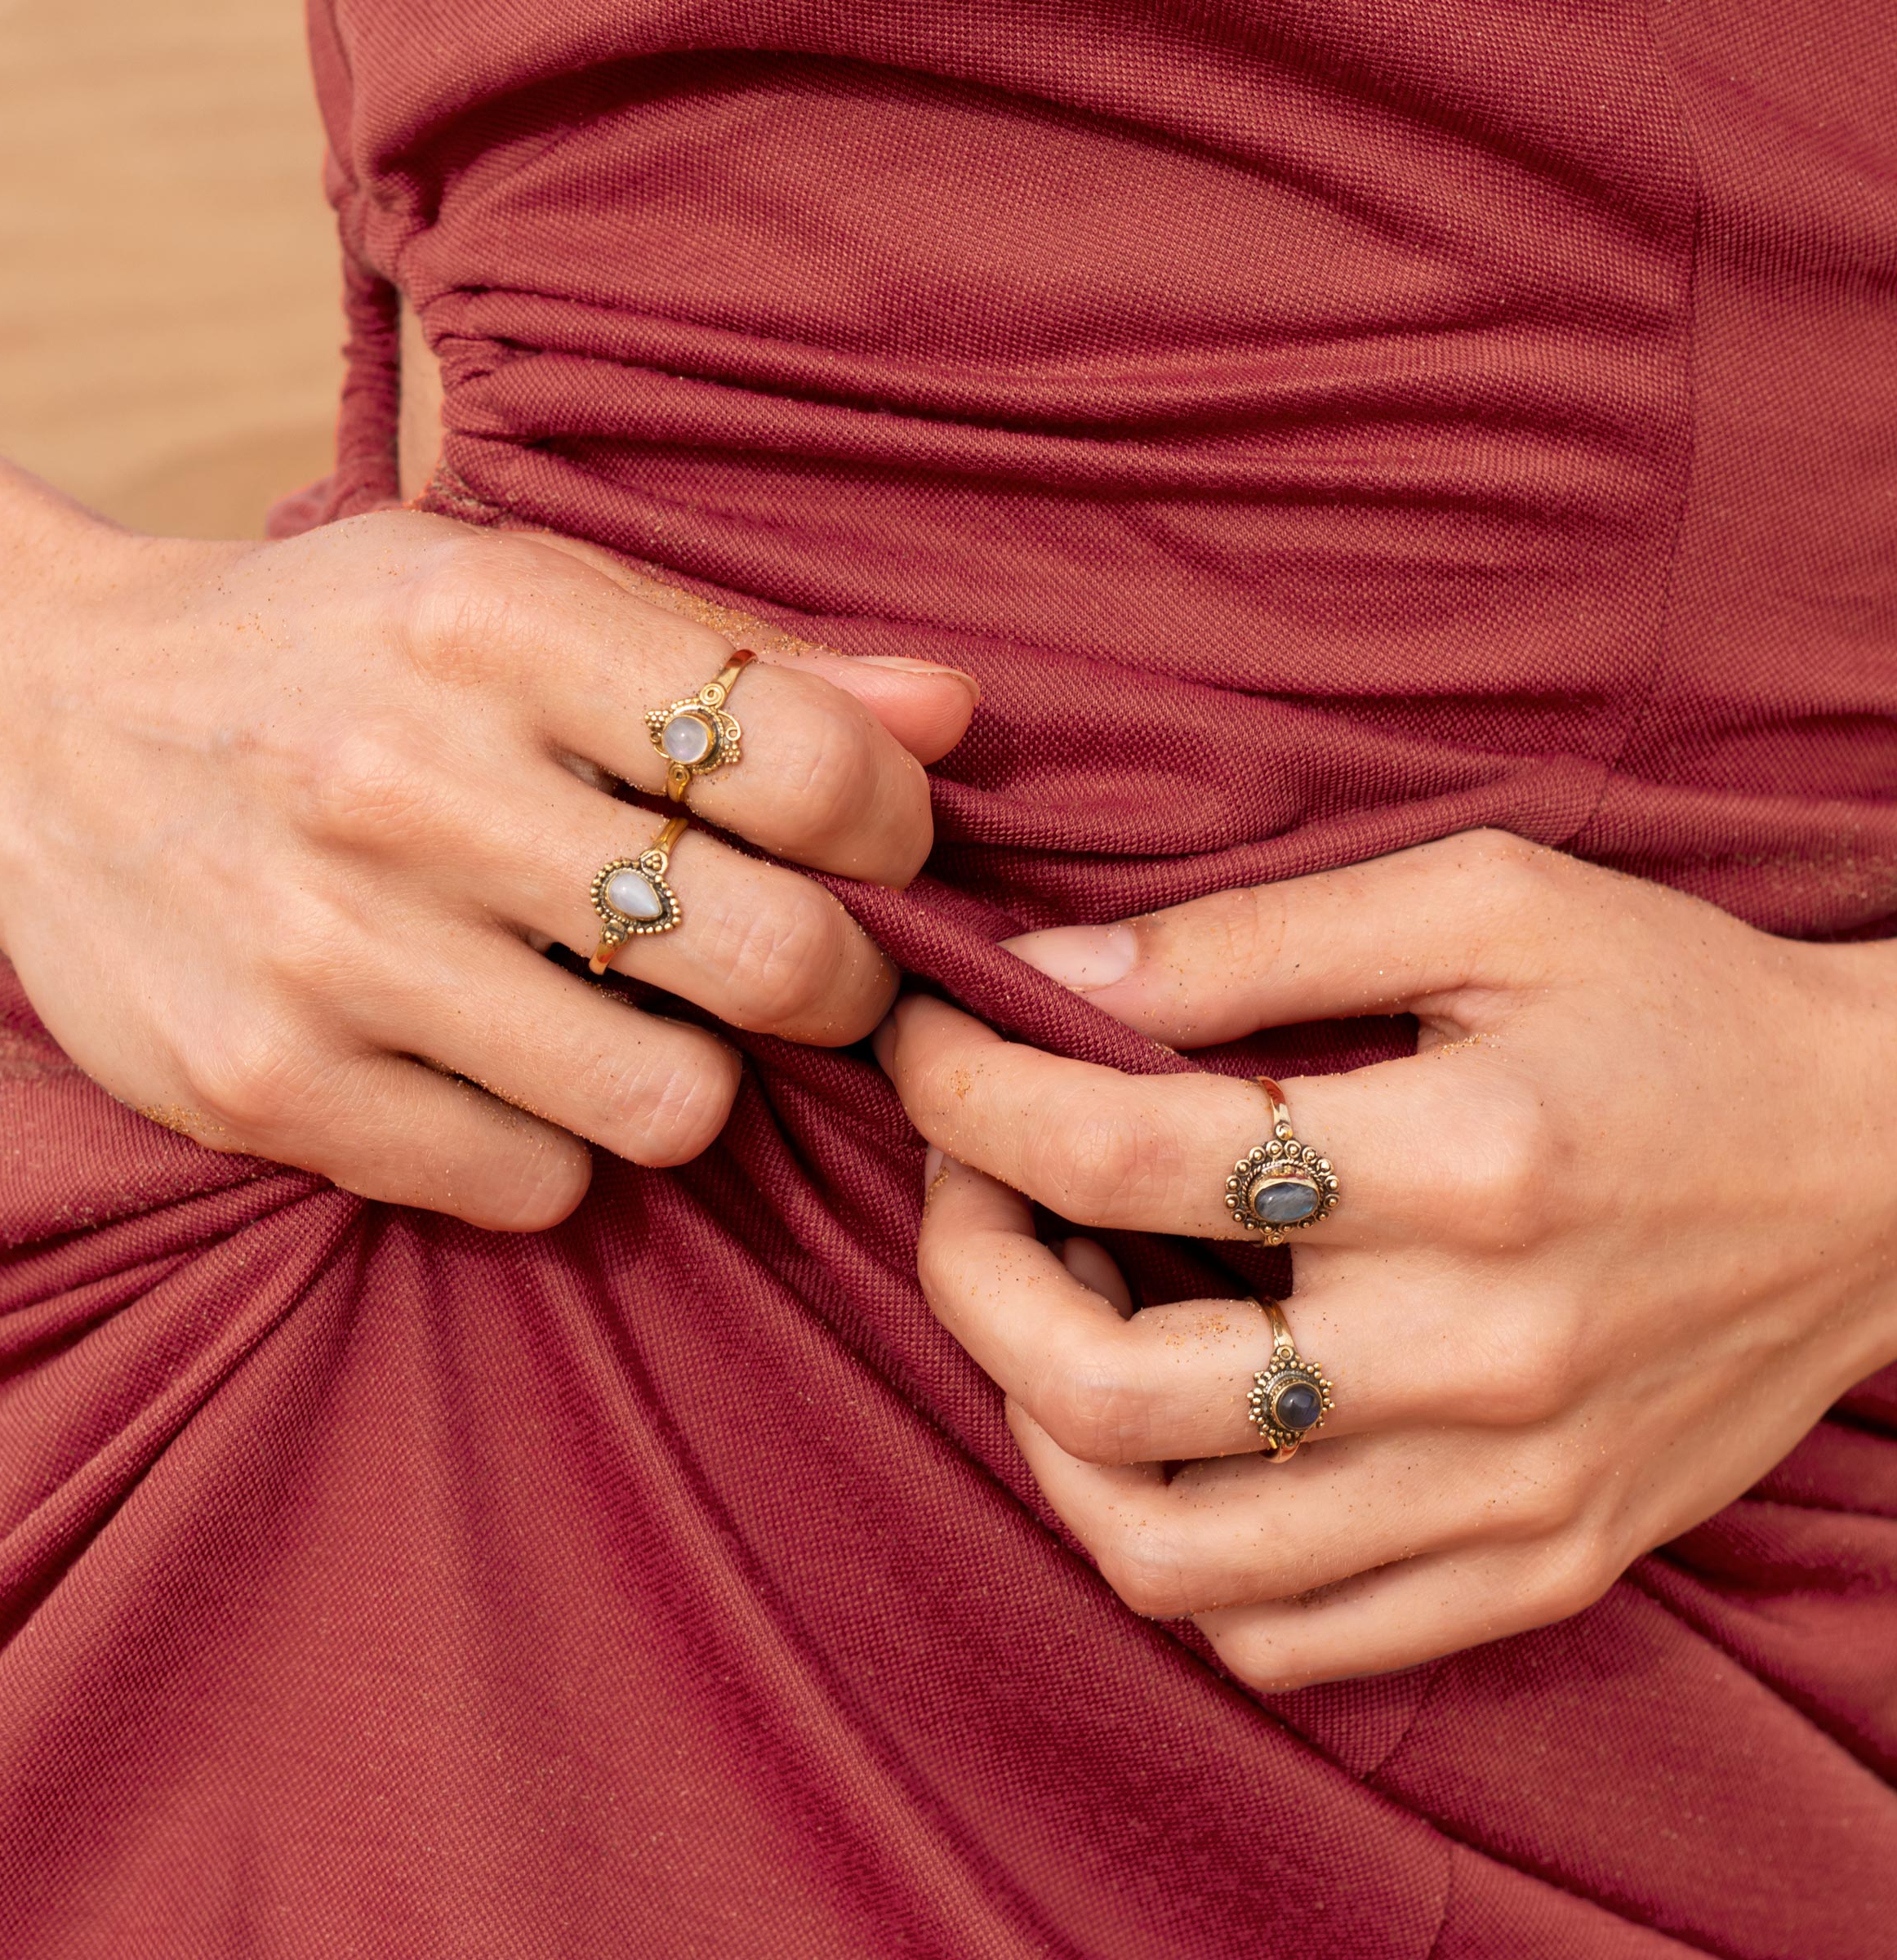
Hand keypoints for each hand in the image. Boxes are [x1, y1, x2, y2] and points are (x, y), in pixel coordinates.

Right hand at [0, 432, 974, 1226]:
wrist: (42, 725)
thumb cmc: (336, 654)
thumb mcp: (521, 591)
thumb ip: (741, 657)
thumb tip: (950, 717)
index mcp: (491, 623)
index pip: (811, 768)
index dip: (893, 831)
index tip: (871, 851)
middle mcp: (405, 784)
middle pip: (774, 960)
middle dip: (836, 984)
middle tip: (800, 968)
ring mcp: (326, 952)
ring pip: (672, 1107)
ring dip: (695, 1076)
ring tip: (636, 1015)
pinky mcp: (267, 1089)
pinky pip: (538, 1187)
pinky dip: (561, 1146)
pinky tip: (511, 1067)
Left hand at [873, 832, 1896, 1685]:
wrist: (1889, 1163)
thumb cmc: (1677, 1005)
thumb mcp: (1484, 901)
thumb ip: (1252, 938)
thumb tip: (1044, 974)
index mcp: (1465, 1160)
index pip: (1122, 1149)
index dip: (971, 1094)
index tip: (926, 1045)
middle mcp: (1482, 1357)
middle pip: (1106, 1389)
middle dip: (963, 1274)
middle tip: (963, 1182)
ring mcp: (1510, 1495)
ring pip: (1171, 1559)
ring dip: (1042, 1435)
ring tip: (1045, 1314)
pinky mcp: (1539, 1566)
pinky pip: (1291, 1640)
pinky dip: (1172, 1557)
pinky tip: (1163, 1434)